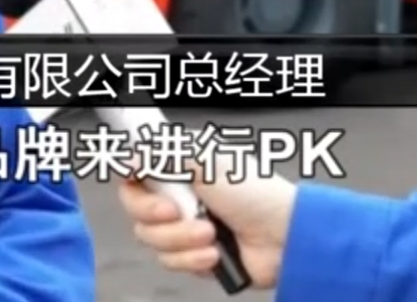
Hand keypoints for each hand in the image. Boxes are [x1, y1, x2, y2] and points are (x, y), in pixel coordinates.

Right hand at [117, 165, 297, 289]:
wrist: (284, 237)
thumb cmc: (256, 194)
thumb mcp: (206, 161)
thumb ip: (163, 154)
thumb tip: (131, 155)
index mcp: (182, 168)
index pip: (136, 173)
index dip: (132, 181)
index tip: (139, 181)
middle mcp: (180, 197)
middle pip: (136, 210)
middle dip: (156, 215)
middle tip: (177, 212)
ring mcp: (186, 229)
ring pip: (152, 240)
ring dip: (181, 239)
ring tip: (210, 233)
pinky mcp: (194, 257)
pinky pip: (171, 262)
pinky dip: (193, 259)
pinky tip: (215, 253)